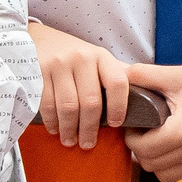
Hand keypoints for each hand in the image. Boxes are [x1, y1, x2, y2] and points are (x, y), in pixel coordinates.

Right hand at [27, 20, 127, 147]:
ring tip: (71, 141)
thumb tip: (143, 96)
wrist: (38, 38)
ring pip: (68, 107)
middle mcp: (81, 58)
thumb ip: (114, 75)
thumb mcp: (97, 58)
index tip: (115, 124)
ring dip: (70, 129)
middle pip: (91, 102)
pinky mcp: (38, 72)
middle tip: (87, 143)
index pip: (118, 83)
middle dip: (90, 128)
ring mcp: (58, 64)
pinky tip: (55, 129)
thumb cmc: (73, 54)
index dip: (119, 107)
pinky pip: (47, 104)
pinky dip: (52, 121)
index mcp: (101, 56)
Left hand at [123, 61, 181, 180]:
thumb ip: (144, 75)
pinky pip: (180, 176)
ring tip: (159, 140)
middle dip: (141, 149)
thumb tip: (120, 75)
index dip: (131, 137)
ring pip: (163, 175)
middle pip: (150, 164)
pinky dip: (172, 167)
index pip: (142, 148)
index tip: (135, 125)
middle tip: (145, 131)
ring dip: (156, 160)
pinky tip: (174, 149)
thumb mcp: (176, 75)